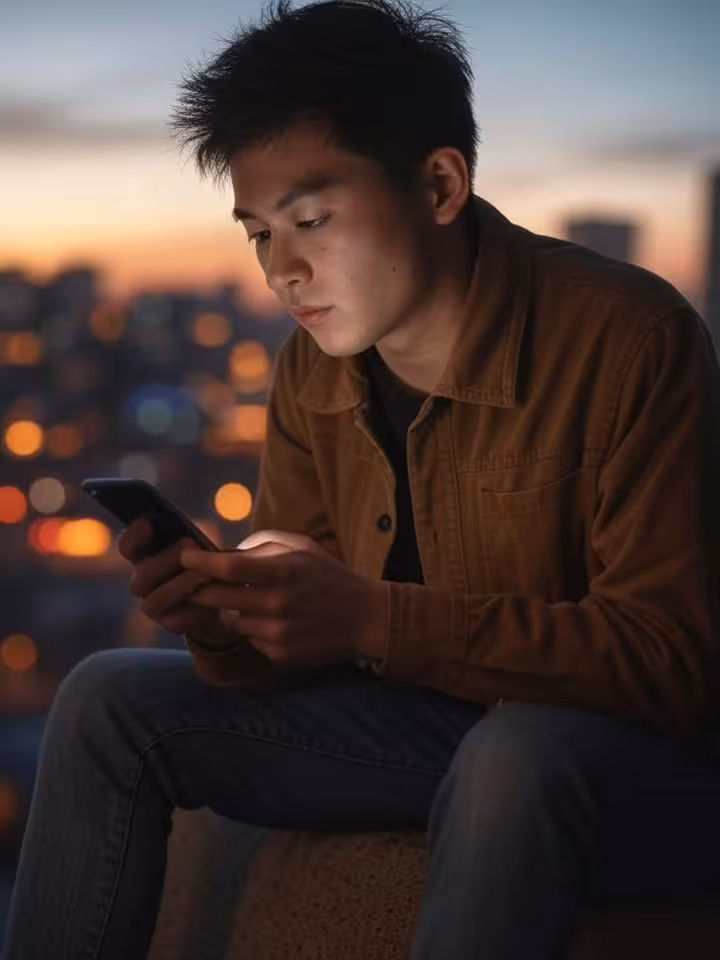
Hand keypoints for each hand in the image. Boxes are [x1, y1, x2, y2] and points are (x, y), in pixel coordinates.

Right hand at [117, 516, 236, 644]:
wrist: (223, 598)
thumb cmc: (207, 563)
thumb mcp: (199, 546)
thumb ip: (188, 540)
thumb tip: (188, 539)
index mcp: (145, 556)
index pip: (128, 547)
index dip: (134, 535)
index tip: (150, 522)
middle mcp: (143, 581)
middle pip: (142, 573)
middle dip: (168, 559)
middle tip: (192, 545)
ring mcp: (153, 605)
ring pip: (155, 600)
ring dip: (183, 585)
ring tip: (207, 574)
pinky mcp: (170, 624)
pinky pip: (176, 621)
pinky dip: (195, 611)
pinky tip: (211, 603)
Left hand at [179, 530, 386, 671]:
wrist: (365, 620)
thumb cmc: (330, 577)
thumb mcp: (302, 548)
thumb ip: (262, 545)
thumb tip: (224, 553)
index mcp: (283, 572)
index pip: (227, 568)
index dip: (199, 562)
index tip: (184, 557)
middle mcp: (276, 604)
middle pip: (216, 597)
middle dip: (201, 588)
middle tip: (197, 581)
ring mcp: (276, 634)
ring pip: (231, 620)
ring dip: (234, 610)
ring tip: (260, 602)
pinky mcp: (278, 655)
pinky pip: (250, 639)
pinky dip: (254, 630)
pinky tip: (278, 622)